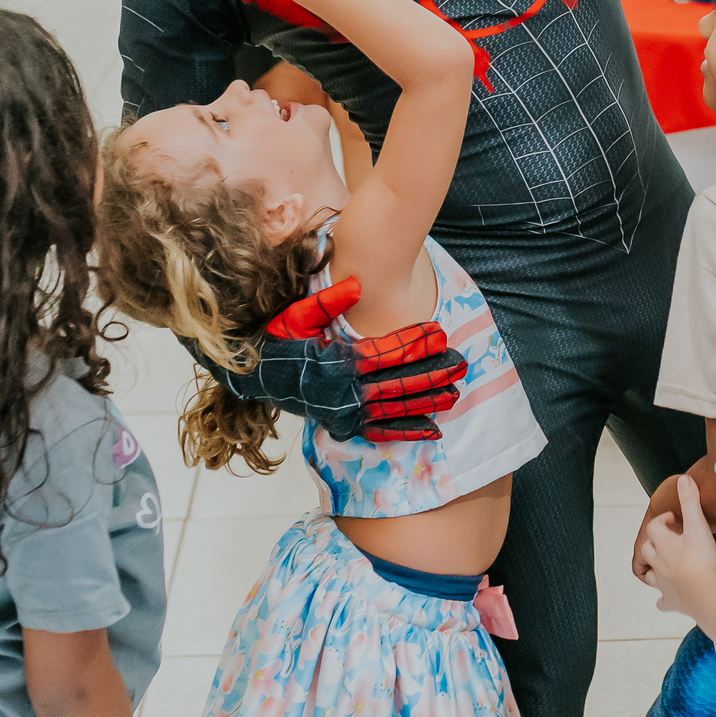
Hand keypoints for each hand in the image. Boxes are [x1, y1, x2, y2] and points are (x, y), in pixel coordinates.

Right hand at [262, 283, 466, 439]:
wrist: (255, 375)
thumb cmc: (278, 340)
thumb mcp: (297, 314)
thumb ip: (329, 300)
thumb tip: (358, 285)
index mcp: (336, 362)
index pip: (385, 353)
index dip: (414, 344)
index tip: (439, 334)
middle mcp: (344, 391)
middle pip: (397, 383)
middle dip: (432, 373)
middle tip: (460, 363)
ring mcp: (345, 411)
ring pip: (395, 408)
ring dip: (427, 401)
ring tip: (455, 393)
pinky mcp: (343, 425)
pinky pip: (380, 431)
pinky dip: (407, 431)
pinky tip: (433, 430)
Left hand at [638, 474, 715, 615]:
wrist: (704, 595)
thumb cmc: (701, 559)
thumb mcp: (698, 525)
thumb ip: (691, 501)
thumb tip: (685, 478)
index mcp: (663, 544)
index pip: (654, 527)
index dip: (662, 521)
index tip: (675, 519)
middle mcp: (659, 563)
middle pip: (648, 550)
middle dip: (655, 543)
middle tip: (672, 541)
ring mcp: (664, 584)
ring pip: (651, 575)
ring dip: (655, 569)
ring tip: (665, 567)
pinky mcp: (672, 602)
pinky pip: (663, 601)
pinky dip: (663, 600)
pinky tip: (665, 601)